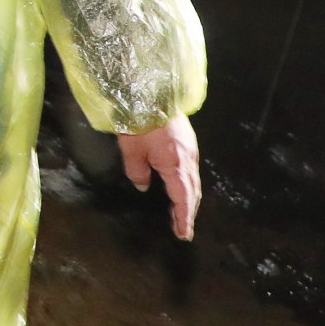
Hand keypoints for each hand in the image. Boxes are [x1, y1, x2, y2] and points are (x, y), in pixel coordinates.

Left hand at [116, 115, 201, 240]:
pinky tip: (179, 186)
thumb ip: (137, 171)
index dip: (184, 218)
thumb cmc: (139, 121)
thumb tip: (144, 186)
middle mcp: (188, 160)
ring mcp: (190, 150)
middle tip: (182, 228)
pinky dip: (187, 184)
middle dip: (188, 212)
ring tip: (180, 213)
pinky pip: (190, 169)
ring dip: (188, 199)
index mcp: (176, 165)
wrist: (152, 91)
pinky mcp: (187, 141)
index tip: (183, 234)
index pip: (183, 199)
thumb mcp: (131, 150)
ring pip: (193, 181)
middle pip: (192, 192)